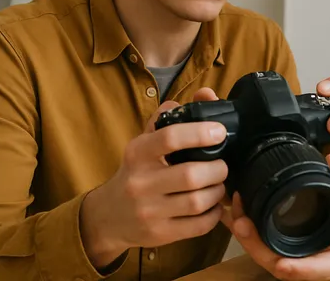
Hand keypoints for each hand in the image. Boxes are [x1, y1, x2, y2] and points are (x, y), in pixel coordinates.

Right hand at [80, 88, 227, 268]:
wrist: (107, 216)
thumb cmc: (134, 172)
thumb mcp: (143, 142)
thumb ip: (170, 117)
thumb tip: (205, 95)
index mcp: (137, 153)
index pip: (170, 138)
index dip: (200, 133)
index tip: (219, 132)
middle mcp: (140, 182)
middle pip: (191, 175)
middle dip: (217, 168)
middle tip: (222, 165)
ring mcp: (149, 212)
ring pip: (198, 202)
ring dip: (218, 191)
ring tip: (218, 184)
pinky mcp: (160, 234)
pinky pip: (199, 225)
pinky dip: (214, 214)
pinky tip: (213, 205)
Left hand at [221, 154, 329, 280]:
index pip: (323, 268)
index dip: (300, 269)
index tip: (280, 265)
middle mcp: (325, 271)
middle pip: (287, 269)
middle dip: (260, 249)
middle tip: (241, 225)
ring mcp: (305, 270)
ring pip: (273, 263)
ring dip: (251, 243)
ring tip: (236, 219)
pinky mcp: (291, 262)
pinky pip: (268, 255)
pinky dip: (251, 241)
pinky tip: (236, 224)